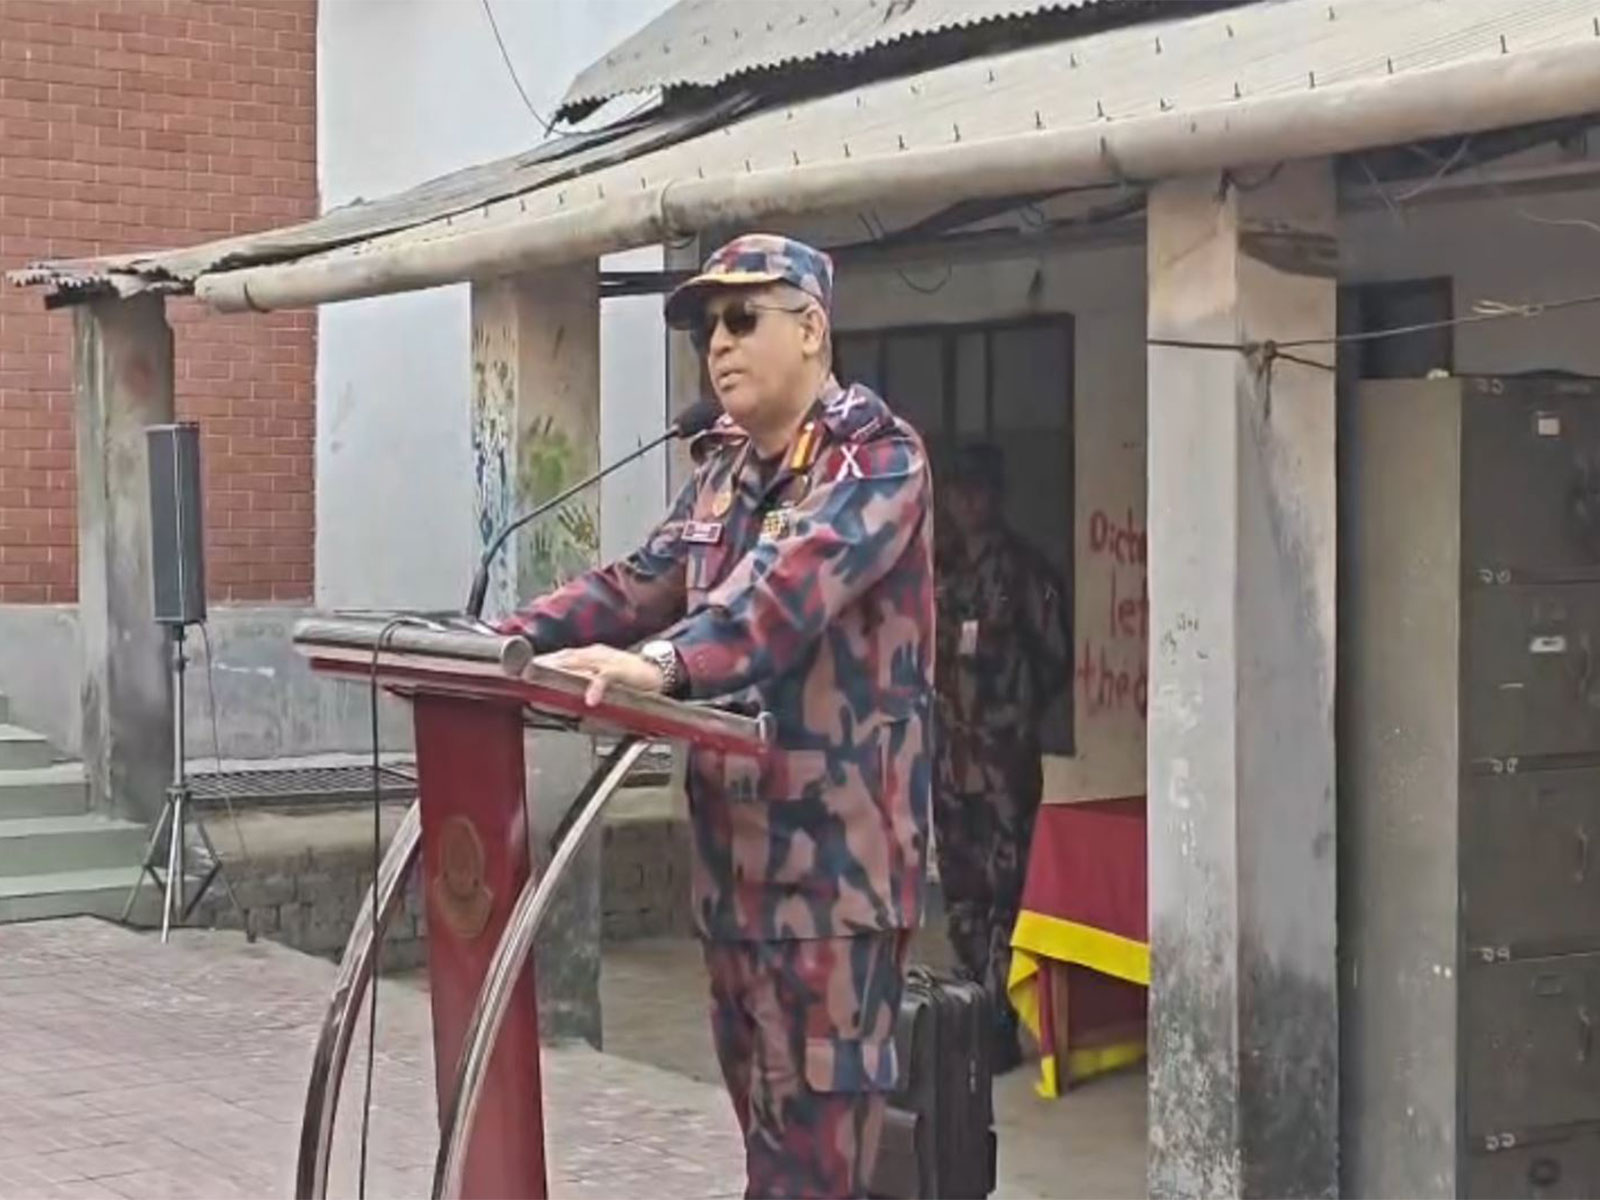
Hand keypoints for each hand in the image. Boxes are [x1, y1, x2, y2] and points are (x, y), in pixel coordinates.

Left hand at [536, 644, 664, 706]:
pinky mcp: (622, 671)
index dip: (541, 662)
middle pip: (564, 658)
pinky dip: (596, 687)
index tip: (521, 670)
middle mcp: (594, 655)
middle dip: (545, 665)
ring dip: (562, 672)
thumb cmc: (629, 676)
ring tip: (546, 681)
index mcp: (588, 656)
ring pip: (580, 663)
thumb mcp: (601, 674)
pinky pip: (606, 678)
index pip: (560, 657)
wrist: (658, 671)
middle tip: (525, 673)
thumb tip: (558, 690)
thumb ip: (582, 680)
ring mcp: (607, 661)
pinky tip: (590, 699)